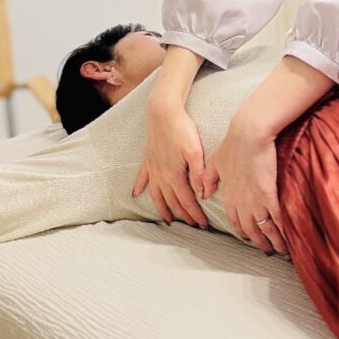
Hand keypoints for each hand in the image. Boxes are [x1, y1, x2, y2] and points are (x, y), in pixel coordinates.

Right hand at [133, 101, 208, 228]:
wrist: (163, 114)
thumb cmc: (182, 130)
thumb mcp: (195, 151)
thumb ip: (198, 174)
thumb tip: (201, 194)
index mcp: (175, 176)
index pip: (187, 201)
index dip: (195, 214)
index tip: (203, 223)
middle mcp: (161, 176)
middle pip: (173, 202)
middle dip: (184, 215)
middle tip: (193, 224)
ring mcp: (152, 169)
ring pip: (156, 196)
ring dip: (162, 209)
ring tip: (167, 220)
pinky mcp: (147, 160)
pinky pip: (141, 178)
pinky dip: (139, 188)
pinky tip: (135, 194)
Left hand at [203, 114, 287, 255]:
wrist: (249, 133)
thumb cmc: (233, 143)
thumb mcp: (214, 161)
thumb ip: (208, 179)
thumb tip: (203, 193)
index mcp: (229, 194)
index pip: (234, 219)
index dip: (241, 230)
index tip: (248, 237)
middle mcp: (242, 202)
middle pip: (251, 229)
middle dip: (259, 241)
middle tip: (267, 249)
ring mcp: (255, 200)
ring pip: (265, 228)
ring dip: (273, 241)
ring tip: (282, 250)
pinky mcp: (269, 195)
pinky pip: (277, 219)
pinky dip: (283, 230)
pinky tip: (290, 238)